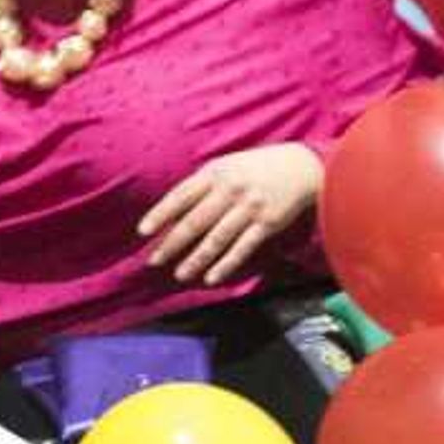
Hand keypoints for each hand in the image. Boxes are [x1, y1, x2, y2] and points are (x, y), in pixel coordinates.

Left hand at [140, 143, 324, 284]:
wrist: (299, 167)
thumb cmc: (254, 168)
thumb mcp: (226, 166)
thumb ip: (201, 185)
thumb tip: (172, 210)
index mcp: (215, 173)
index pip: (181, 195)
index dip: (160, 214)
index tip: (143, 232)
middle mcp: (230, 190)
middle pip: (195, 221)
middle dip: (172, 243)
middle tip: (154, 261)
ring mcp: (249, 208)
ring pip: (217, 238)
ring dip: (196, 259)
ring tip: (179, 274)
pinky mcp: (267, 224)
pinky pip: (242, 248)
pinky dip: (226, 264)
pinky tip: (211, 277)